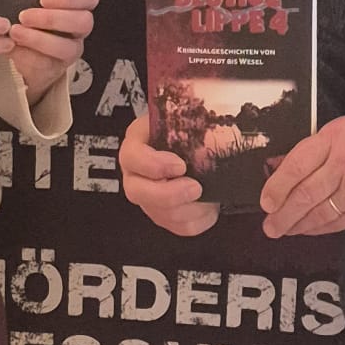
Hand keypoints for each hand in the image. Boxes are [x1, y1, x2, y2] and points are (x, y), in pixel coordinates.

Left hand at [8, 0, 99, 100]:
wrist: (21, 51)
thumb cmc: (29, 21)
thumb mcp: (30, 2)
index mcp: (76, 7)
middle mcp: (78, 29)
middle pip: (83, 22)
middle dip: (52, 19)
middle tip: (25, 16)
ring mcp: (70, 50)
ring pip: (67, 47)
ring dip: (39, 39)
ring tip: (16, 32)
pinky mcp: (55, 68)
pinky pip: (46, 64)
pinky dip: (26, 55)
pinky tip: (13, 47)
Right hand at [119, 113, 219, 235]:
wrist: (198, 146)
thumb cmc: (190, 128)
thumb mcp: (187, 116)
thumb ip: (194, 119)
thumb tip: (212, 117)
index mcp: (137, 143)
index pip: (132, 156)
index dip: (153, 165)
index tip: (180, 165)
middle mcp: (136, 173)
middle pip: (138, 192)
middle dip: (169, 195)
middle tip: (196, 187)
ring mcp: (148, 196)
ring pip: (159, 214)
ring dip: (189, 210)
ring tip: (209, 196)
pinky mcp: (163, 215)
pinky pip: (178, 228)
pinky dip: (197, 221)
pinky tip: (209, 207)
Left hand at [260, 116, 344, 236]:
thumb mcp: (342, 133)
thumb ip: (311, 151)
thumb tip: (276, 170)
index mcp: (337, 137)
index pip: (298, 164)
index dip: (277, 187)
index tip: (266, 202)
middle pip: (306, 194)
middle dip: (283, 214)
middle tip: (270, 225)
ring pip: (320, 213)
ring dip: (298, 225)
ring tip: (283, 229)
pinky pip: (337, 223)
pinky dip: (319, 228)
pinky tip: (308, 229)